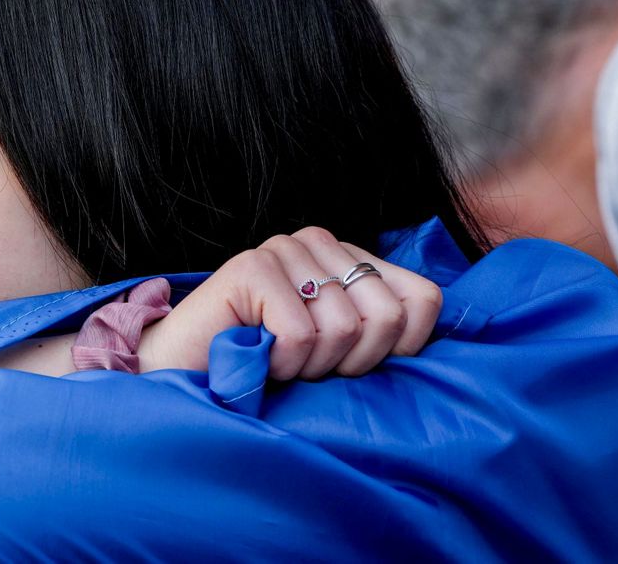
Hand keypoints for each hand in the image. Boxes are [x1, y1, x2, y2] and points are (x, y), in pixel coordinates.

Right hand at [138, 227, 441, 379]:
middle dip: (351, 364)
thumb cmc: (265, 369)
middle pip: (387, 317)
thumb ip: (382, 331)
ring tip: (277, 360)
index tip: (352, 367)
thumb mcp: (339, 351)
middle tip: (309, 368)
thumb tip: (432, 332)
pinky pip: (300, 335)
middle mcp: (320, 242)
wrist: (185, 376)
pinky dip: (280, 365)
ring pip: (342, 329)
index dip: (400, 350)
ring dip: (309, 367)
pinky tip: (256, 355)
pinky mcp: (252, 267)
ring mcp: (284, 248)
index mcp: (349, 257)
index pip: (423, 299)